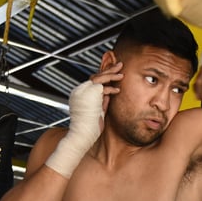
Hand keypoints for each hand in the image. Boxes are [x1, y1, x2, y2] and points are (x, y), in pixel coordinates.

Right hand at [45, 63, 122, 177]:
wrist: (81, 136)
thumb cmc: (89, 130)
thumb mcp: (97, 113)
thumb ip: (102, 103)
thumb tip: (109, 94)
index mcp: (80, 95)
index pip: (93, 82)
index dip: (103, 77)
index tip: (113, 75)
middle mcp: (79, 91)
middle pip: (95, 76)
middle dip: (109, 70)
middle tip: (119, 65)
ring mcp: (83, 91)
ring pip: (98, 77)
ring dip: (111, 74)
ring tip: (121, 73)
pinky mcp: (89, 93)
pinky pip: (102, 86)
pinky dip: (110, 88)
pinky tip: (118, 91)